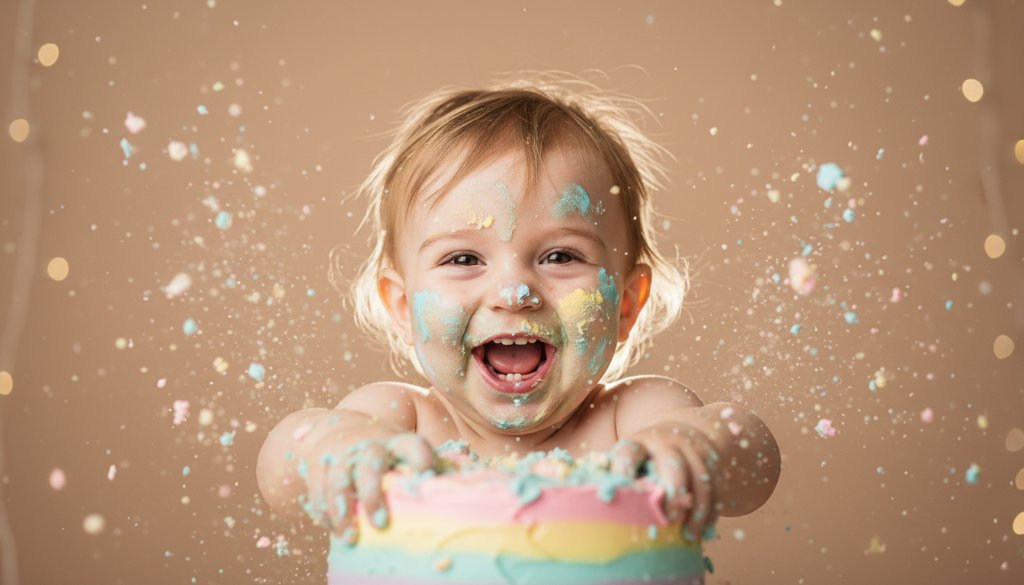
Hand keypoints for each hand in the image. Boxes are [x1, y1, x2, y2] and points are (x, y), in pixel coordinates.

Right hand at [301, 433, 435, 544]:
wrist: (340, 430)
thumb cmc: (386, 450)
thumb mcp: (408, 450)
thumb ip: (435, 466)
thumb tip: (471, 481)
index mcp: (397, 441)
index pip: (412, 445)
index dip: (420, 458)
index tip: (426, 475)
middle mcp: (369, 445)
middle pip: (370, 464)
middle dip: (373, 494)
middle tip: (381, 524)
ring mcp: (342, 456)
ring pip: (338, 480)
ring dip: (342, 510)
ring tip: (350, 537)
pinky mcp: (319, 467)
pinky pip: (318, 491)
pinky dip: (324, 512)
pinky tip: (333, 529)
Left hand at [609, 429, 719, 541]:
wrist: (683, 432)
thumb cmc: (644, 459)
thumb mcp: (629, 460)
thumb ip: (614, 479)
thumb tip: (587, 511)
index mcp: (637, 443)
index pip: (629, 453)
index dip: (625, 471)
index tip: (621, 495)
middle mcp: (665, 444)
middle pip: (673, 465)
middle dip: (672, 493)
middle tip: (668, 521)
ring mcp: (691, 452)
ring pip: (700, 479)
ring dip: (697, 510)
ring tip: (689, 536)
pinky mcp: (711, 463)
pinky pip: (716, 488)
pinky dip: (711, 512)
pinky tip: (702, 531)